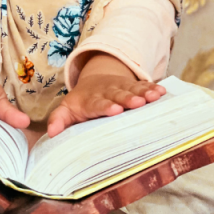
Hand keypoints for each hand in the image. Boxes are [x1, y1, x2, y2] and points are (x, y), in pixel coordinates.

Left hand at [47, 53, 165, 137]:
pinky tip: (162, 91)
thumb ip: (58, 119)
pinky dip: (152, 88)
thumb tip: (51, 133)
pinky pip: (143, 86)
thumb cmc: (81, 102)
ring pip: (132, 89)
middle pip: (117, 95)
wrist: (94, 80)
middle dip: (127, 99)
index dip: (105, 106)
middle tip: (137, 103)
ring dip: (143, 93)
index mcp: (90, 100)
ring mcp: (121, 87)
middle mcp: (107, 92)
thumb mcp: (67, 109)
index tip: (114, 110)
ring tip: (154, 97)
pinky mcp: (132, 86)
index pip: (97, 104)